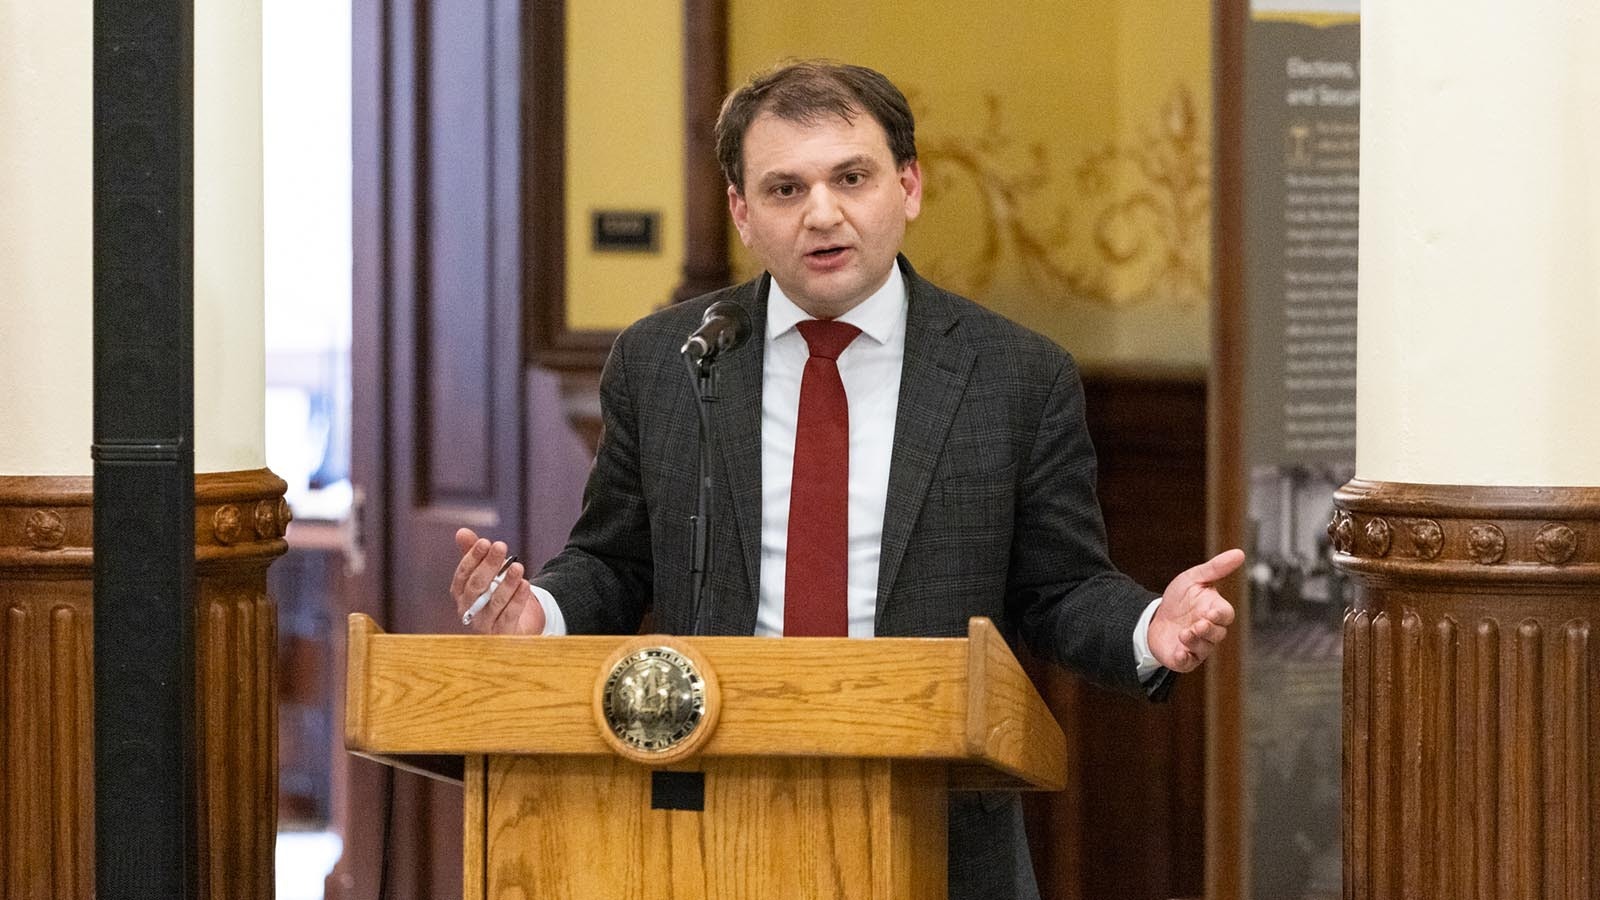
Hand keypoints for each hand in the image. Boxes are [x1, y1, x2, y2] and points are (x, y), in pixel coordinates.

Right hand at [450, 527, 545, 634]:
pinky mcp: (502, 634)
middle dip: (488, 565)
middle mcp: (468, 610)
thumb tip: (461, 531)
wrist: (516, 625)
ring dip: (507, 583)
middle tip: (501, 546)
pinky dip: (517, 600)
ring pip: (495, 602)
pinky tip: (525, 585)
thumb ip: (474, 554)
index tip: (485, 542)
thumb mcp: (486, 573)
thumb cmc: (495, 594)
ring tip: (518, 566)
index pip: (462, 575)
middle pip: (476, 587)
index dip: (472, 558)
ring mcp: (484, 624)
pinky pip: (510, 615)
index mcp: (460, 594)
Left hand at [1147, 548, 1243, 672]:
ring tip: (1183, 633)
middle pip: (1218, 634)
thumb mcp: (1194, 578)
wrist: (1154, 618)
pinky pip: (1188, 662)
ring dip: (1194, 642)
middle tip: (1197, 625)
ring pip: (1204, 648)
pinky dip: (1184, 658)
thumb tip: (1239, 553)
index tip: (1211, 612)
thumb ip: (1215, 568)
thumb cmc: (1180, 598)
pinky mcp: (1185, 658)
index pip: (1226, 614)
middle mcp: (1211, 630)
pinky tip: (1178, 653)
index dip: (1220, 615)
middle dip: (1208, 630)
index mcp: (1215, 610)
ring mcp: (1199, 646)